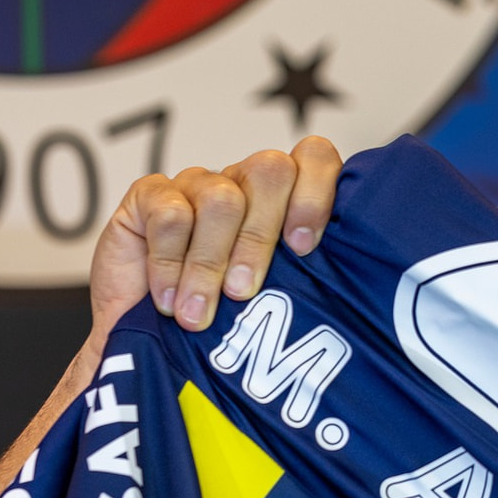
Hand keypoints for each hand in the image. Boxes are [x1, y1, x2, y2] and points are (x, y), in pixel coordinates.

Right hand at [85, 135, 342, 342]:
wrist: (151, 338)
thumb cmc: (225, 322)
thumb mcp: (276, 302)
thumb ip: (308, 281)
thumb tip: (346, 295)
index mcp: (286, 198)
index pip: (314, 159)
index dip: (315, 195)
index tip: (303, 247)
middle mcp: (244, 182)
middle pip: (270, 172)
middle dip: (260, 238)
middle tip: (243, 293)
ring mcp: (198, 184)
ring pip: (221, 199)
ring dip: (210, 265)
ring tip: (200, 315)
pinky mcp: (151, 195)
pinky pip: (170, 215)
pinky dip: (170, 265)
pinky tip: (169, 301)